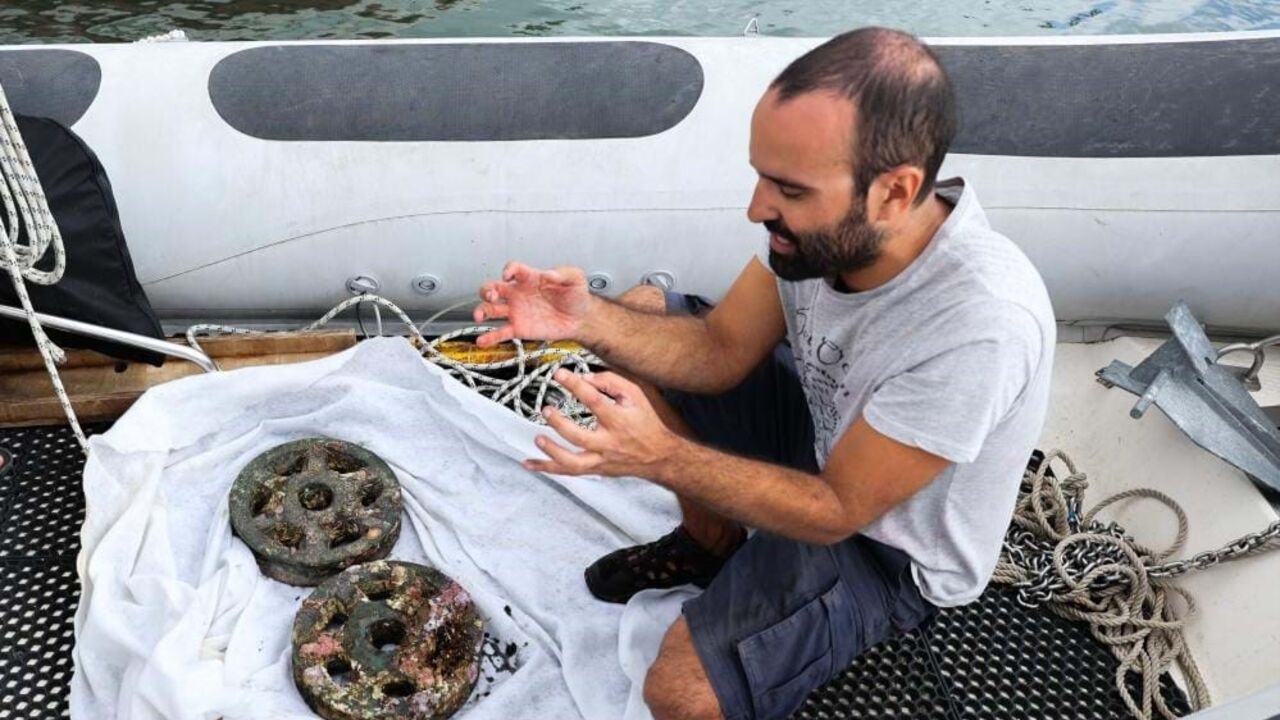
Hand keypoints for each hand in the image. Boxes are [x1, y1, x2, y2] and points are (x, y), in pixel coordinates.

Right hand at [472, 262, 592, 346]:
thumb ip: (563, 274)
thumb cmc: (576, 297)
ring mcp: (517, 312)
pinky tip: (482, 341)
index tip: (508, 274)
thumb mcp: (575, 279)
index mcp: (530, 279)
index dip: (509, 270)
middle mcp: (519, 294)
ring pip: (492, 309)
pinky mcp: (519, 329)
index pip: (514, 269)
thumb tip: (549, 274)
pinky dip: (490, 337)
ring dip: (482, 311)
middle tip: (491, 296)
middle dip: (487, 290)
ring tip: (479, 316)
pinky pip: (501, 333)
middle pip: (494, 288)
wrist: (581, 320)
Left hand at [524, 369, 681, 478]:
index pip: (594, 400)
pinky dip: (547, 468)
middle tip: (546, 409)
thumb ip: (611, 382)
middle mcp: (609, 443)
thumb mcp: (637, 395)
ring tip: (538, 438)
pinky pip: (568, 472)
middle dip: (560, 423)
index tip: (559, 373)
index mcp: (619, 420)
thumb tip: (584, 378)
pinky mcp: (596, 469)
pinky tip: (529, 463)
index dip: (575, 385)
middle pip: (579, 436)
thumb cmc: (648, 422)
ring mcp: (601, 459)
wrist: (662, 456)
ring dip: (552, 451)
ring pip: (572, 462)